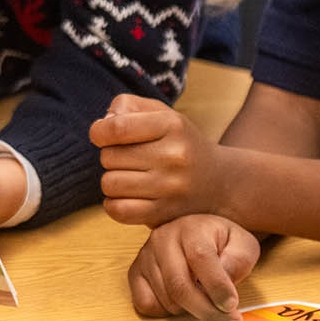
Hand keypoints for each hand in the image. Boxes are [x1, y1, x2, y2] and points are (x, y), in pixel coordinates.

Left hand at [89, 93, 227, 224]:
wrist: (220, 182)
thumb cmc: (178, 142)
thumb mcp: (161, 113)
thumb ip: (126, 106)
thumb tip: (103, 123)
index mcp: (172, 125)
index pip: (116, 128)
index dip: (99, 132)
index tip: (102, 135)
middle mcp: (174, 156)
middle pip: (108, 157)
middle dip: (110, 156)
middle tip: (128, 158)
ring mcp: (171, 188)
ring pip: (110, 184)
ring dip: (112, 180)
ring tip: (129, 176)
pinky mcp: (165, 214)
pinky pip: (118, 211)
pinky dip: (113, 204)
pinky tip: (126, 196)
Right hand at [127, 214, 259, 320]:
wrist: (197, 232)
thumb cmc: (221, 242)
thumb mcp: (242, 245)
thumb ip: (238, 261)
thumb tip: (225, 284)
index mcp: (191, 228)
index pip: (201, 259)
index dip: (217, 287)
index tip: (232, 306)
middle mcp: (162, 239)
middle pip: (180, 286)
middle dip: (207, 311)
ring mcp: (146, 256)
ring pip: (167, 299)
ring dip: (190, 311)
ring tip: (206, 302)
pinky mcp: (135, 272)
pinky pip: (146, 303)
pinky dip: (165, 312)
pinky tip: (181, 302)